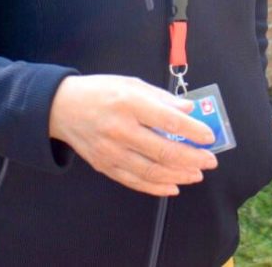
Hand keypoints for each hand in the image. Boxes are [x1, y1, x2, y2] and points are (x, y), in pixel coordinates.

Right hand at [48, 75, 217, 196]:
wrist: (62, 108)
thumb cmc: (100, 92)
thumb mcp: (131, 84)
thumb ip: (161, 97)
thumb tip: (189, 108)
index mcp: (128, 103)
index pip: (168, 119)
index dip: (193, 130)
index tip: (209, 136)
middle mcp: (120, 129)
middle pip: (163, 150)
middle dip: (192, 157)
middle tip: (210, 160)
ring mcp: (111, 151)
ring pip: (152, 171)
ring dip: (179, 175)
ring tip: (196, 173)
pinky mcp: (105, 166)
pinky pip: (135, 182)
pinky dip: (157, 187)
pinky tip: (173, 186)